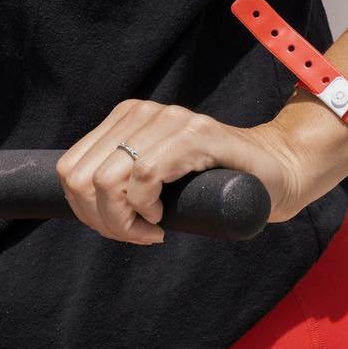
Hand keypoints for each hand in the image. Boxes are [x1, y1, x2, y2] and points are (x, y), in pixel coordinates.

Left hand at [56, 95, 347, 246]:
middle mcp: (141, 113)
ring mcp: (168, 120)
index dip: (83, 210)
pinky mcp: (194, 135)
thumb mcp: (155, 177)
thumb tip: (83, 204)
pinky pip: (144, 176)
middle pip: (81, 178)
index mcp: (124, 119)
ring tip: (149, 231)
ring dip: (122, 221)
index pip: (70, 168)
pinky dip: (144, 209)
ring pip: (108, 180)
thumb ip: (123, 180)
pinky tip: (161, 221)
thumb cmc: (215, 183)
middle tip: (135, 235)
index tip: (117, 228)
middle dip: (100, 220)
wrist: (277, 172)